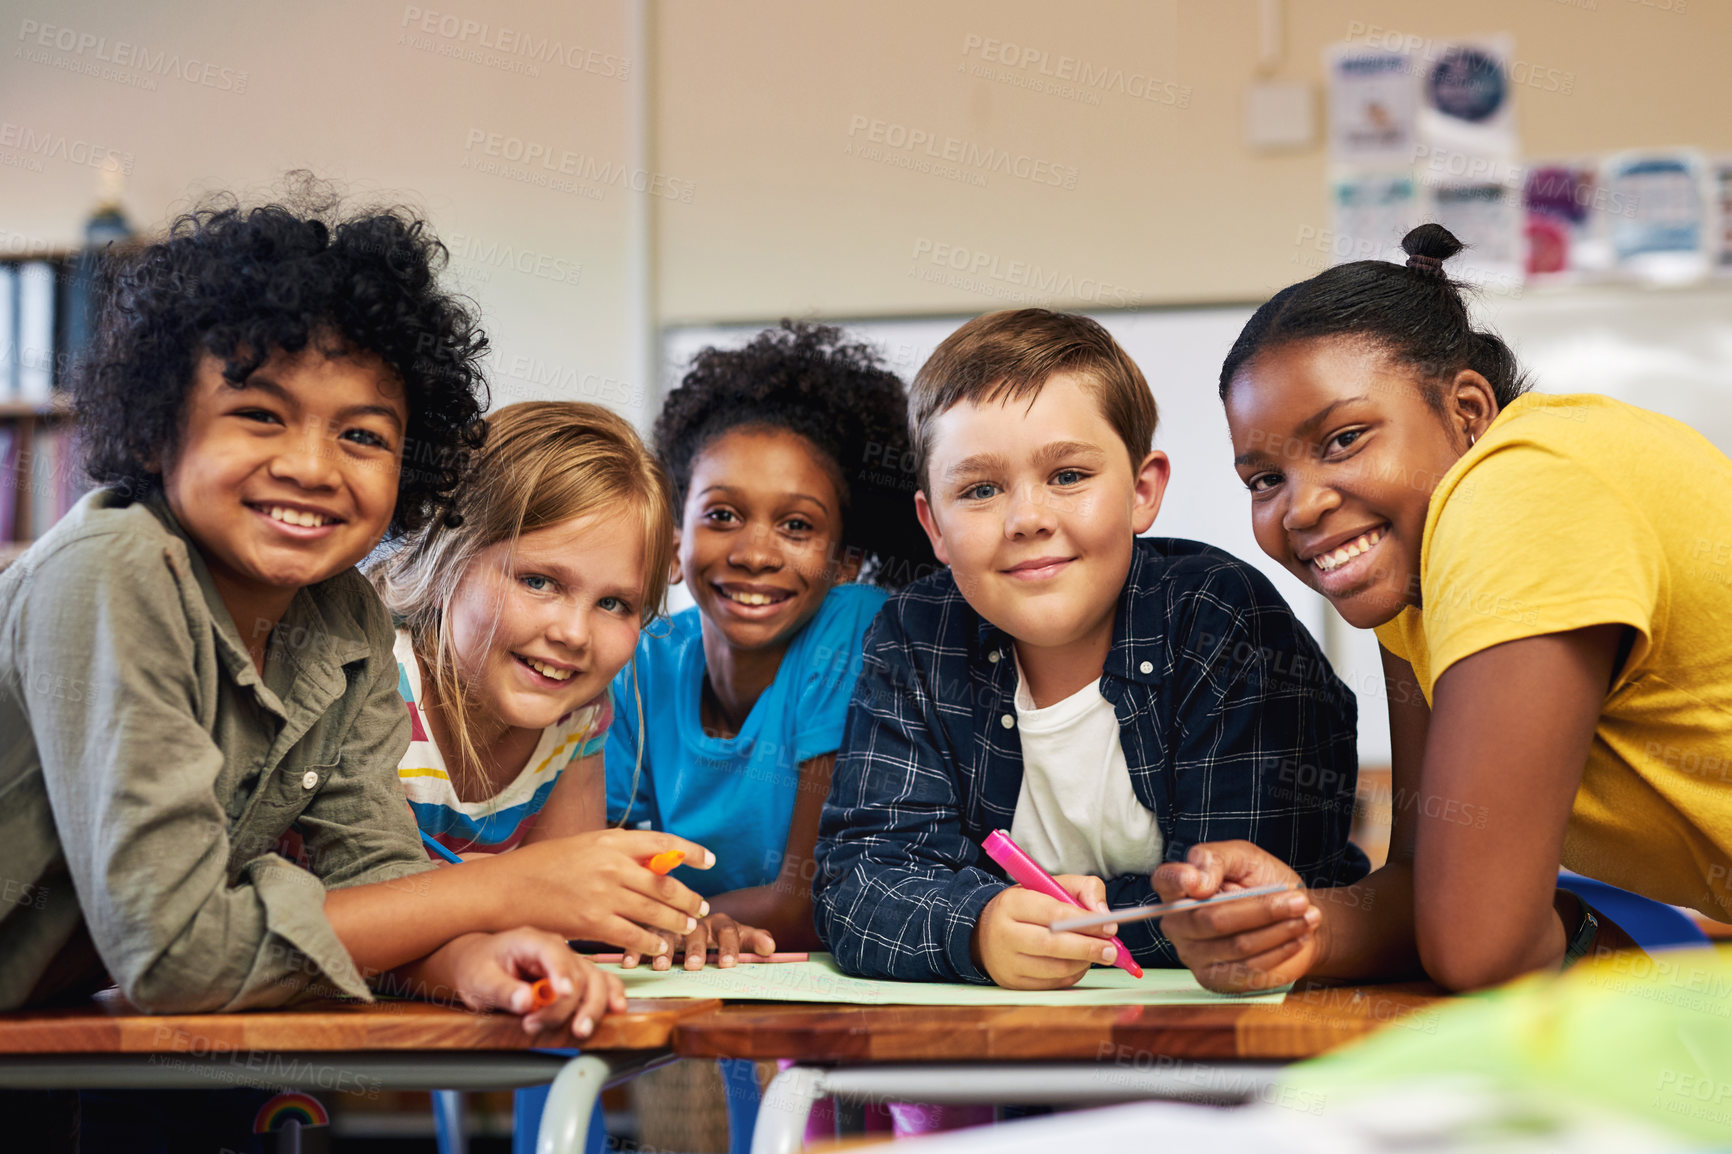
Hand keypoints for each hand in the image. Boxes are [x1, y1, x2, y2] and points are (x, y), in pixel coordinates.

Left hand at [435, 928, 626, 1040]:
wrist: (477, 962)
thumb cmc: (478, 966)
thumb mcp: (479, 980)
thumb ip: (502, 990)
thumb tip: (526, 1001)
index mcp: (532, 941)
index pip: (554, 954)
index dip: (562, 974)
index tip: (564, 994)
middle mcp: (556, 949)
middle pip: (579, 972)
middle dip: (574, 1004)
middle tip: (556, 1026)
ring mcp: (568, 963)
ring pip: (595, 980)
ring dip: (593, 1006)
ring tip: (580, 1030)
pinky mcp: (574, 978)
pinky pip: (600, 984)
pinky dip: (611, 996)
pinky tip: (616, 1010)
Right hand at [482, 830, 714, 955]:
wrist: (506, 887)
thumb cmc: (543, 866)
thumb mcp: (583, 847)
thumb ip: (617, 854)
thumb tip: (653, 865)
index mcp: (610, 841)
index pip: (662, 843)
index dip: (690, 852)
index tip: (709, 860)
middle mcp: (611, 864)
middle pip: (664, 882)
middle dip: (688, 898)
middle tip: (701, 908)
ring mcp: (602, 894)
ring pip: (654, 910)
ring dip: (676, 922)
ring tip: (687, 928)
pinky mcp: (592, 922)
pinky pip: (632, 935)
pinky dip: (650, 942)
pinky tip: (657, 946)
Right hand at [622, 912, 777, 970]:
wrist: (692, 912)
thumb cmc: (718, 932)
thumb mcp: (738, 934)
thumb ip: (754, 940)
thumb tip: (771, 948)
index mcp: (720, 922)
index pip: (728, 930)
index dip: (729, 947)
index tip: (729, 964)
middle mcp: (695, 920)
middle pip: (697, 931)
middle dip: (696, 948)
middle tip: (695, 966)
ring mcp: (671, 922)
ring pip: (667, 932)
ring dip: (665, 949)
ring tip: (661, 967)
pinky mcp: (650, 926)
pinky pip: (640, 935)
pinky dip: (633, 948)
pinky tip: (629, 963)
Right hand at [972, 875, 1120, 989]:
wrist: (985, 932)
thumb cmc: (1027, 907)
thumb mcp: (1050, 885)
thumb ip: (1083, 888)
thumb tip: (1103, 914)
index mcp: (1012, 903)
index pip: (1053, 913)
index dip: (1085, 921)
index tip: (1109, 927)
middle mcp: (1004, 934)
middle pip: (1052, 945)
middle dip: (1088, 948)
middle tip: (1111, 950)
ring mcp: (1007, 962)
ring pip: (1055, 968)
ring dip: (1083, 962)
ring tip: (1096, 953)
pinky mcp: (1012, 982)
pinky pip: (1051, 983)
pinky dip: (1072, 974)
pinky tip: (1078, 963)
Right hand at [1150, 841, 1318, 991]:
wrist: (1293, 915)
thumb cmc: (1264, 882)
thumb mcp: (1244, 857)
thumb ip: (1216, 859)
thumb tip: (1196, 881)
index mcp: (1179, 887)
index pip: (1165, 881)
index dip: (1178, 881)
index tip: (1201, 882)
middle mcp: (1178, 923)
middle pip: (1211, 920)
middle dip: (1261, 909)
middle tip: (1298, 900)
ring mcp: (1193, 955)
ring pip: (1236, 946)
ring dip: (1278, 930)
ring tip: (1307, 916)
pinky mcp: (1216, 980)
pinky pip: (1249, 969)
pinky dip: (1279, 950)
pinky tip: (1298, 936)